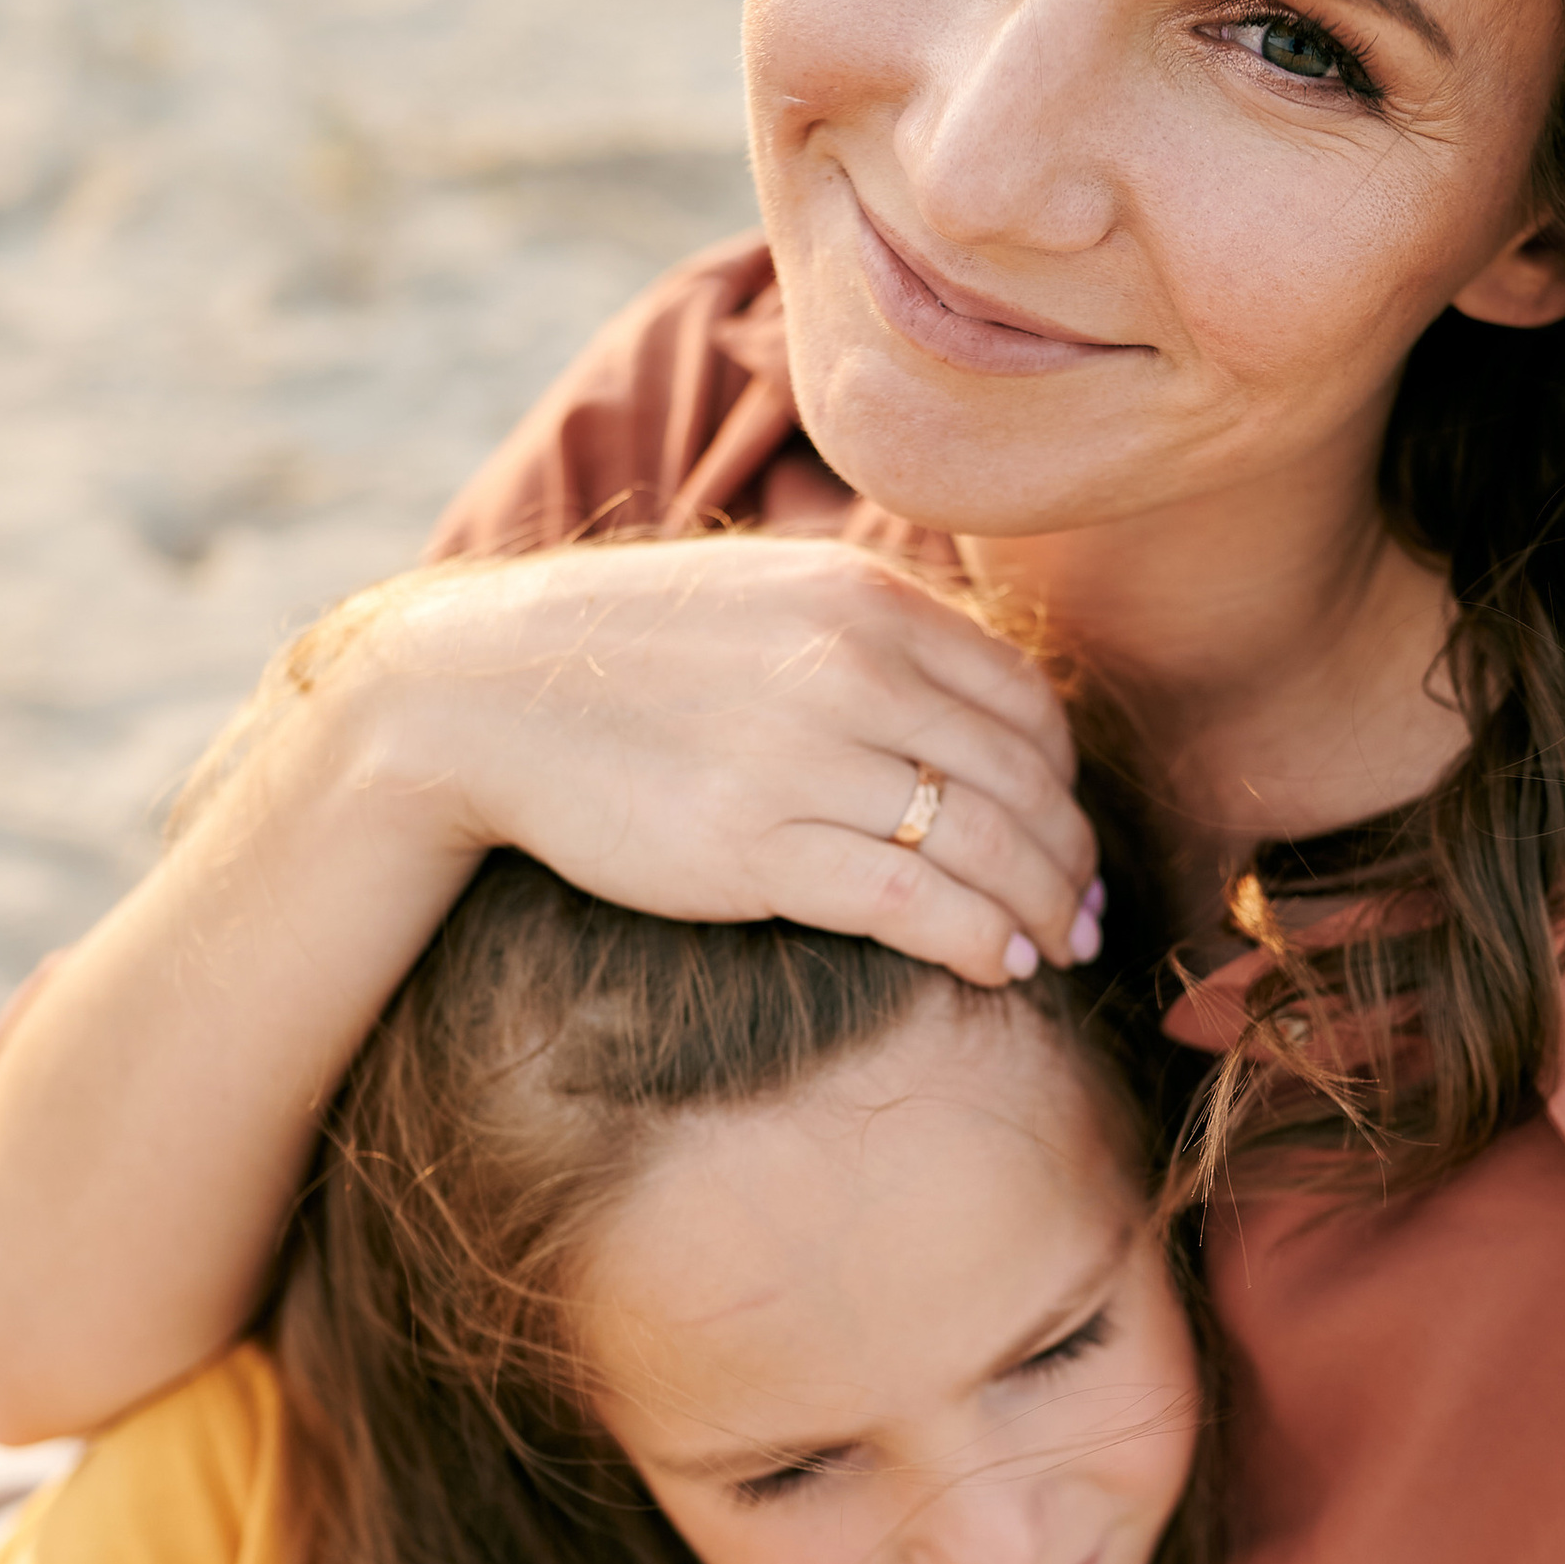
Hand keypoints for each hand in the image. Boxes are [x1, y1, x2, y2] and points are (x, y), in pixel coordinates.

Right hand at [358, 535, 1101, 989]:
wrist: (481, 693)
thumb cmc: (629, 654)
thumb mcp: (768, 597)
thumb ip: (871, 634)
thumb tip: (970, 703)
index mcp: (864, 600)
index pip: (1023, 701)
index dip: (1064, 780)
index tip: (1066, 831)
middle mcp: (851, 667)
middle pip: (1022, 780)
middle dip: (1069, 857)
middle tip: (1084, 908)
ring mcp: (805, 756)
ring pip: (986, 845)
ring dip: (1042, 909)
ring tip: (1054, 946)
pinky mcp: (756, 845)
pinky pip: (916, 903)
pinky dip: (979, 941)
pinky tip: (997, 966)